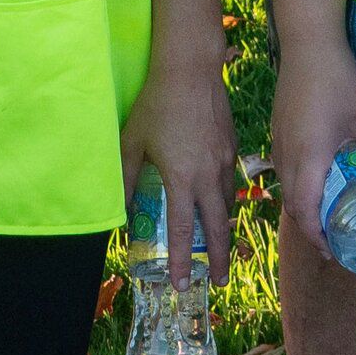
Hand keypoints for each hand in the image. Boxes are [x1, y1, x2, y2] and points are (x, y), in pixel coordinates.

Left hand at [120, 53, 239, 285]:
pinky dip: (227, 200)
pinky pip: (231, 183)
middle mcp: (208, 175)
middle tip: (220, 282)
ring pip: (227, 205)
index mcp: (182, 178)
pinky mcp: (232, 146)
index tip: (183, 284)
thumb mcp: (132, 142)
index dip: (184, 261)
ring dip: (224, 230)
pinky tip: (220, 203)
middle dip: (221, 259)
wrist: (190, 70)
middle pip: (218, 228)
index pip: (184, 231)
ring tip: (220, 249)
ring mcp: (225, 161)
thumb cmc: (156, 104)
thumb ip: (127, 178)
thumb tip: (123, 210)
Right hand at [269, 40, 355, 257]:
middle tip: (337, 240)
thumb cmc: (340, 81)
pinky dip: (298, 187)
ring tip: (328, 216)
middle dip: (312, 229)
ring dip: (304, 208)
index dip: (318, 237)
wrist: (307, 45)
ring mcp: (278, 142)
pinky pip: (283, 170)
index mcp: (308, 157)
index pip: (305, 212)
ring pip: (286, 188)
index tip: (335, 252)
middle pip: (293, 206)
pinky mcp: (277, 131)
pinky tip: (317, 182)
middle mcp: (287, 155)